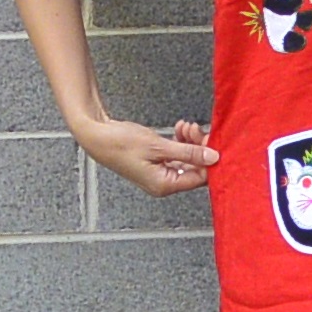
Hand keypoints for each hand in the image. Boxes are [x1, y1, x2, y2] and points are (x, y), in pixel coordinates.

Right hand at [74, 116, 217, 196]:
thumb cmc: (121, 143)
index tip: (212, 139)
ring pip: (187, 159)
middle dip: (199, 146)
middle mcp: (163, 183)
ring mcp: (159, 173)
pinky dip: (180, 141)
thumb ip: (188, 152)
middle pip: (195, 168)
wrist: (98, 135)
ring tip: (185, 126)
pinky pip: (177, 154)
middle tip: (197, 129)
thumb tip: (213, 157)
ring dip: (190, 141)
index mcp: (164, 185)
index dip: (209, 158)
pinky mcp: (156, 162)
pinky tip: (179, 129)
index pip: (199, 177)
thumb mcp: (159, 146)